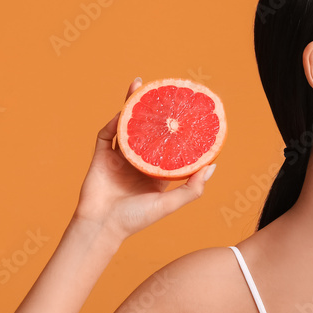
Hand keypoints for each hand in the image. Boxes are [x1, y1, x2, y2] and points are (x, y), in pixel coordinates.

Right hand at [73, 78, 216, 242]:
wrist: (102, 227)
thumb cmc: (136, 220)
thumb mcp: (170, 204)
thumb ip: (193, 188)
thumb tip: (212, 166)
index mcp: (155, 172)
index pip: (168, 144)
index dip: (175, 128)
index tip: (185, 110)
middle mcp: (138, 162)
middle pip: (147, 129)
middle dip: (153, 108)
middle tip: (161, 89)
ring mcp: (118, 158)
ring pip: (127, 125)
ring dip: (131, 105)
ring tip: (140, 84)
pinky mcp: (100, 157)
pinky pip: (106, 135)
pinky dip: (114, 122)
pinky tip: (123, 110)